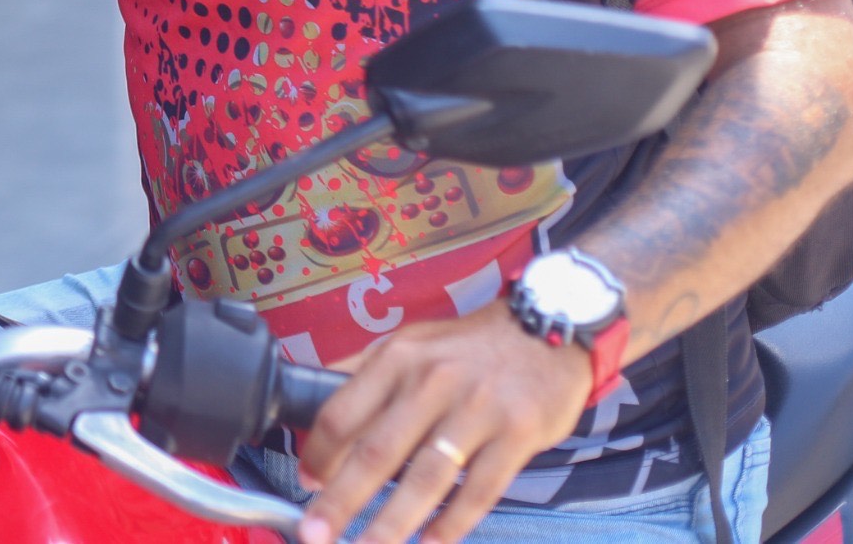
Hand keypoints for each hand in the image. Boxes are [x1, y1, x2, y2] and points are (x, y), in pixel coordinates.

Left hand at [295, 302, 591, 543]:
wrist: (546, 330)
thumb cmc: (467, 346)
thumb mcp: (410, 343)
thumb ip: (365, 371)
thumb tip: (314, 392)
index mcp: (397, 359)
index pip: (343, 412)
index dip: (319, 454)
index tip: (307, 483)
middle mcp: (432, 383)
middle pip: (377, 452)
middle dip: (341, 500)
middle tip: (314, 533)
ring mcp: (478, 410)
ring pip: (426, 479)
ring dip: (392, 523)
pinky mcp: (518, 435)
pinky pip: (479, 490)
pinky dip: (451, 523)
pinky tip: (429, 543)